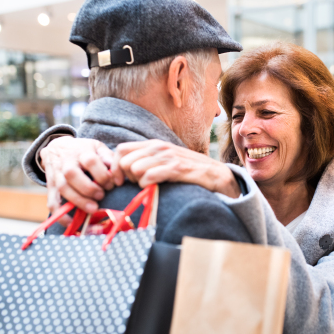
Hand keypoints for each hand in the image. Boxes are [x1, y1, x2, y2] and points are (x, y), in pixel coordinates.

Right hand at [41, 137, 115, 224]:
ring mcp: (57, 175)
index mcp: (81, 152)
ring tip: (93, 209)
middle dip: (88, 188)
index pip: (90, 161)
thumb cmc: (83, 150)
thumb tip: (117, 170)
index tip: (111, 184)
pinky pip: (52, 202)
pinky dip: (60, 214)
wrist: (56, 147)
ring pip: (63, 188)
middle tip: (101, 196)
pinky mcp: (51, 187)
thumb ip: (108, 157)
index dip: (102, 174)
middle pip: (72, 174)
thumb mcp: (97, 147)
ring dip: (78, 200)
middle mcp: (66, 163)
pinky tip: (71, 223)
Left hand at [111, 140, 240, 197]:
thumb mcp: (166, 162)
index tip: (122, 182)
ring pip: (134, 168)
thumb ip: (147, 163)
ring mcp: (168, 156)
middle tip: (138, 185)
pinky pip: (150, 176)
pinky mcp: (177, 168)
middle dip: (127, 177)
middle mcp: (159, 147)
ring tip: (149, 187)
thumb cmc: (189, 171)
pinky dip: (148, 186)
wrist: (217, 175)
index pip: (120, 149)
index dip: (116, 168)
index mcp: (153, 144)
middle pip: (124, 161)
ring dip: (138, 182)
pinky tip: (155, 188)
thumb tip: (123, 172)